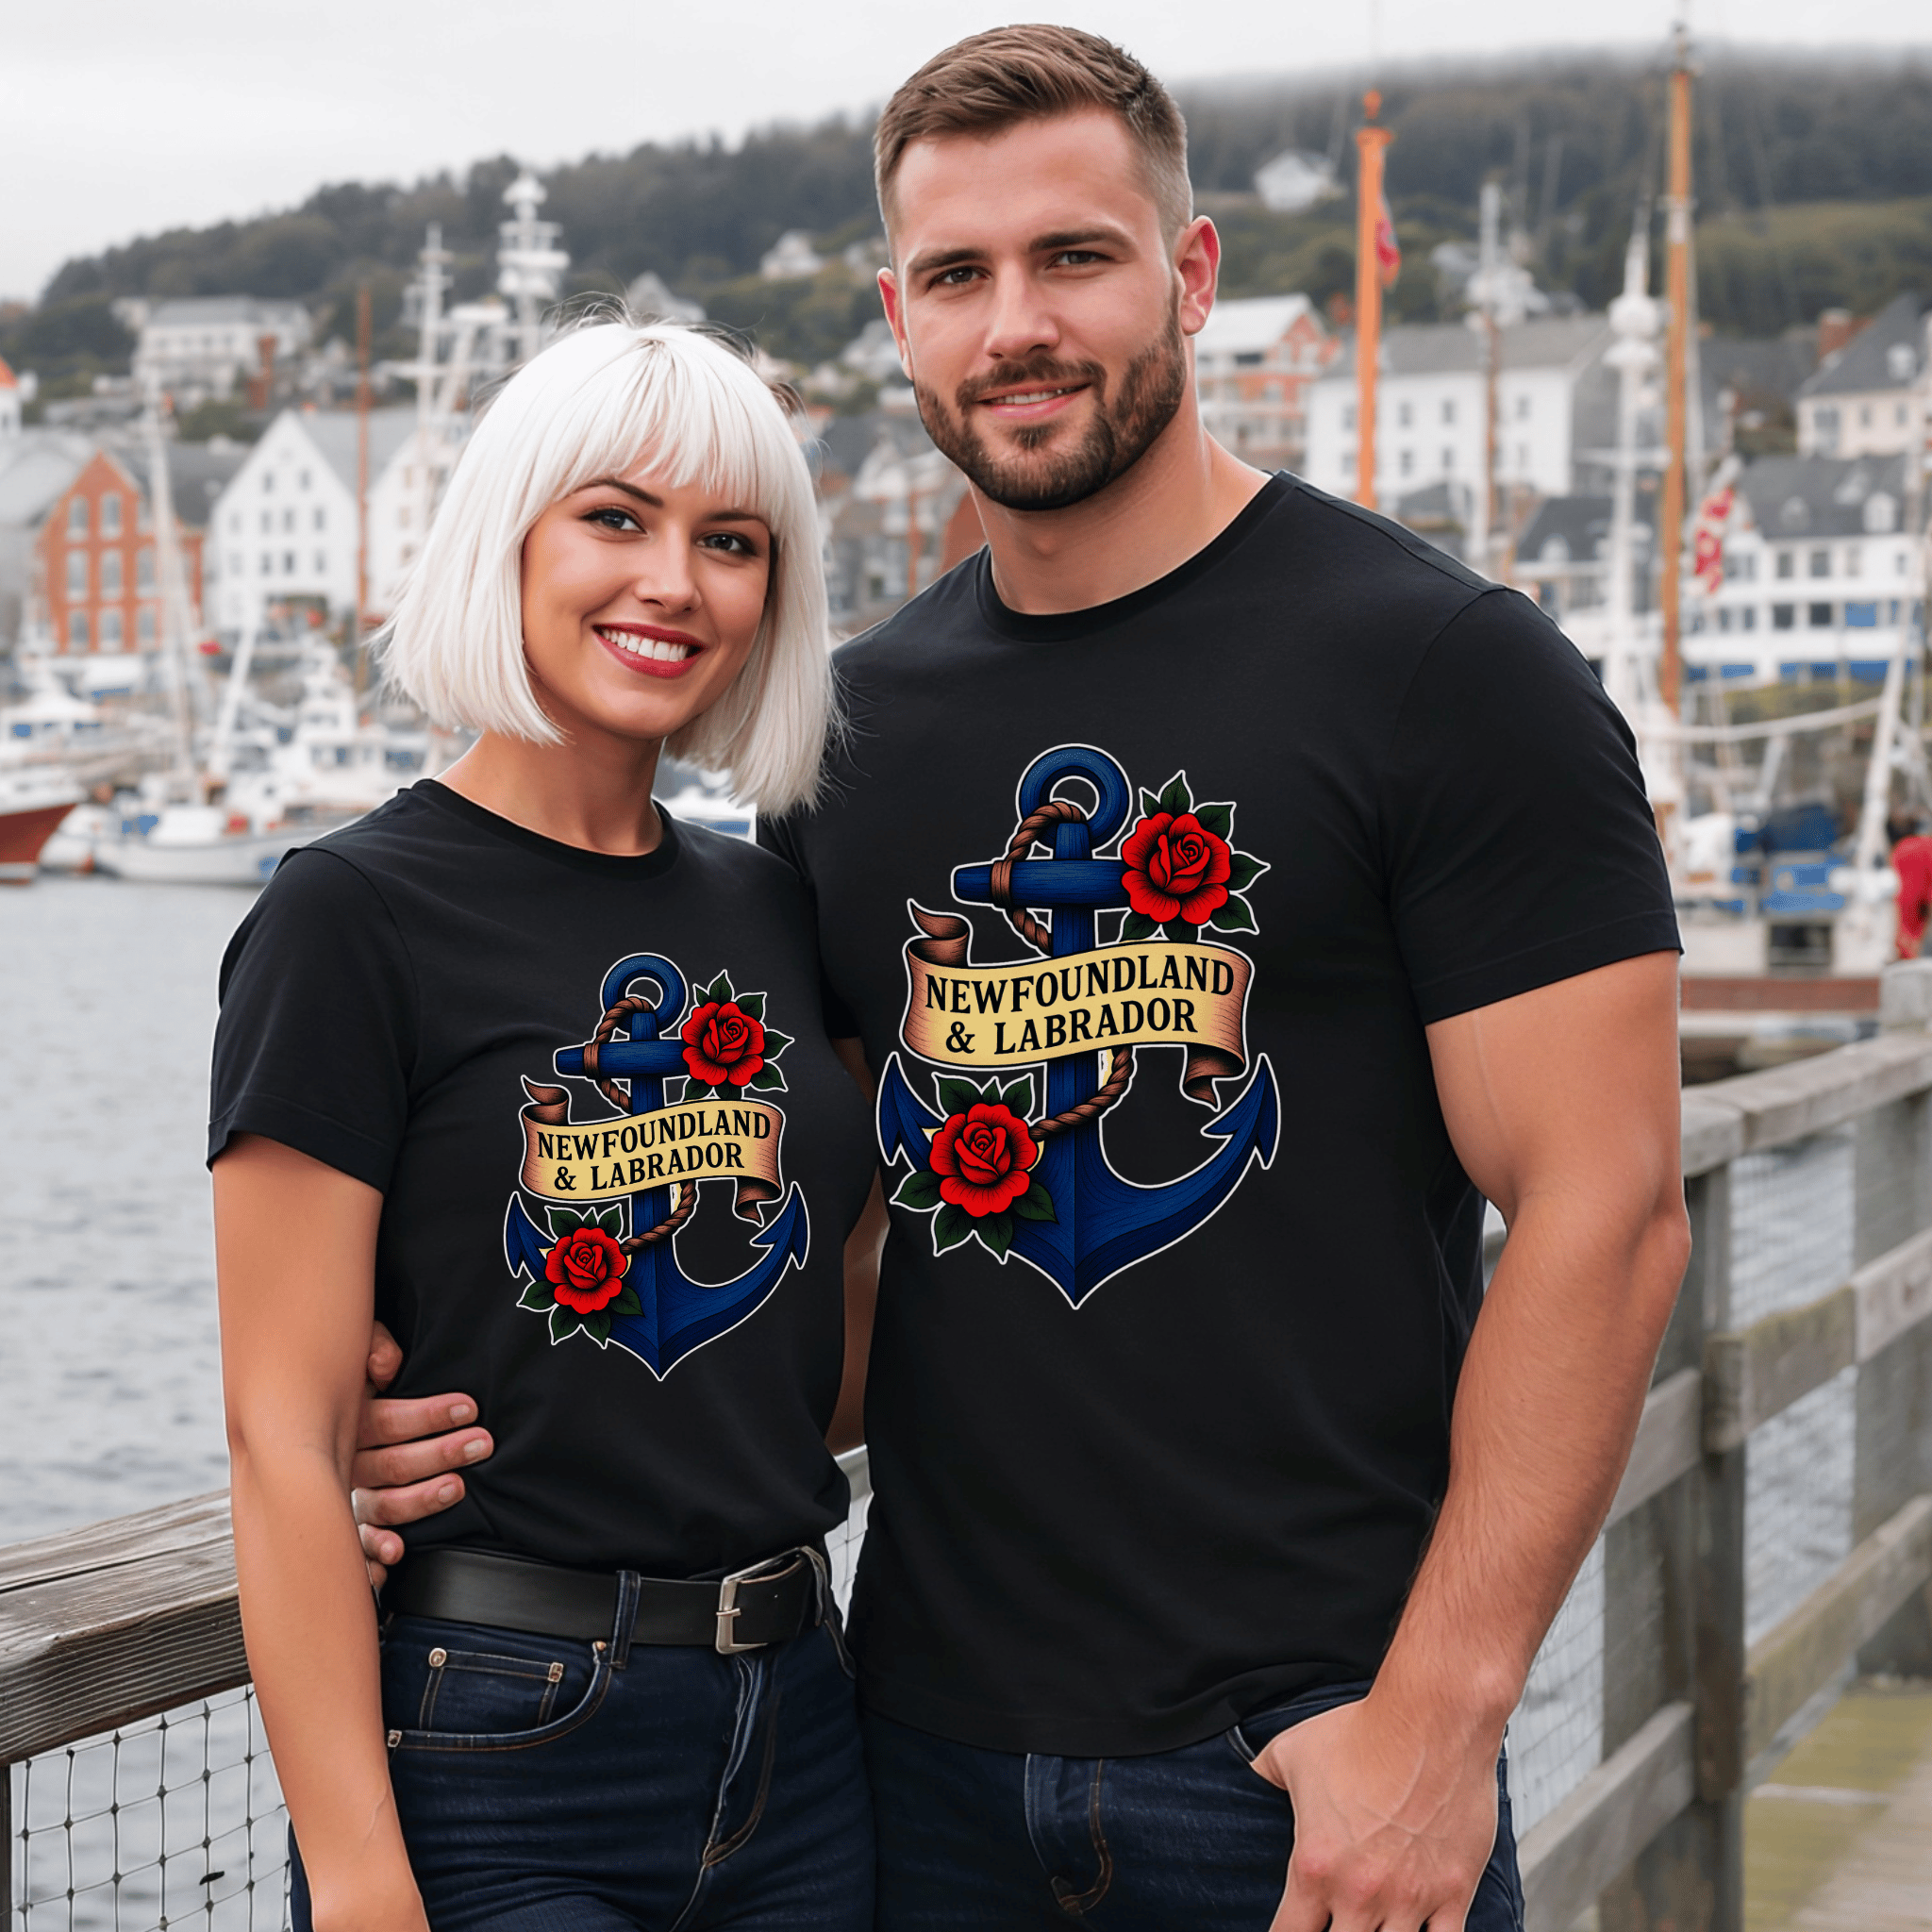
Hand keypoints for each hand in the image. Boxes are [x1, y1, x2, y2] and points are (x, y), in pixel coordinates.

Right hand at [349, 1322, 490, 1588]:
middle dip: (440, 1453)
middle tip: (480, 1444)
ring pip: (381, 1506)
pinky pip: (356, 1548)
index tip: (468, 1409)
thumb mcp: (354, 1351)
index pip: (386, 1421)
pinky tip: (391, 1558)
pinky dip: (371, 1557)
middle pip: (390, 1465)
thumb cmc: (342, 1380)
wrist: (296, 1414)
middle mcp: (339, 1463)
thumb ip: (372, 1347)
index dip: (427, 1415)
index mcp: (343, 1420)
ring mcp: (341, 1498)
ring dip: (419, 1502)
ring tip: (455, 1488)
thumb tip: (387, 1363)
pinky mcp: (345, 1527)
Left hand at [1252, 1692, 1499, 1931]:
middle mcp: (1360, 1892)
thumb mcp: (1292, 1750)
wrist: (1429, 1719)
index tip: (1294, 1929)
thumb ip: (1264, 1774)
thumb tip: (1246, 1776)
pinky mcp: (1453, 1892)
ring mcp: (1410, 1897)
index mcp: (1316, 1866)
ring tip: (1376, 1926)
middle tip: (1340, 1922)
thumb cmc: (1363, 1732)